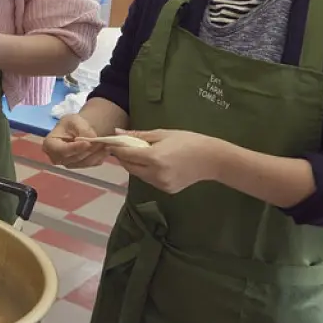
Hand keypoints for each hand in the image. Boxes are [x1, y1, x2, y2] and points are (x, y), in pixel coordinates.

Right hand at [43, 115, 108, 168]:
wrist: (77, 129)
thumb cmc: (71, 123)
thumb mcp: (74, 120)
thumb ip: (82, 129)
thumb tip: (90, 139)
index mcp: (50, 145)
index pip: (61, 150)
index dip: (74, 148)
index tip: (87, 143)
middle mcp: (57, 158)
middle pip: (74, 158)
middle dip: (90, 150)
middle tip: (103, 141)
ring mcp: (69, 164)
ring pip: (85, 162)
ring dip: (97, 153)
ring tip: (107, 143)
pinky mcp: (80, 166)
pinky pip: (91, 164)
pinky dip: (100, 156)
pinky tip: (106, 148)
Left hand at [109, 129, 223, 193]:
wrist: (212, 159)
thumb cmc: (189, 141)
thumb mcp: (162, 134)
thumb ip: (138, 136)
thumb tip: (117, 132)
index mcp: (154, 158)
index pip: (126, 155)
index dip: (115, 149)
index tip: (110, 142)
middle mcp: (155, 174)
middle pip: (129, 167)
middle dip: (123, 157)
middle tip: (122, 147)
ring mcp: (161, 184)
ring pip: (138, 174)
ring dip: (133, 164)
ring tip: (138, 153)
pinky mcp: (166, 190)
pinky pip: (149, 180)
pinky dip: (145, 171)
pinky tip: (152, 163)